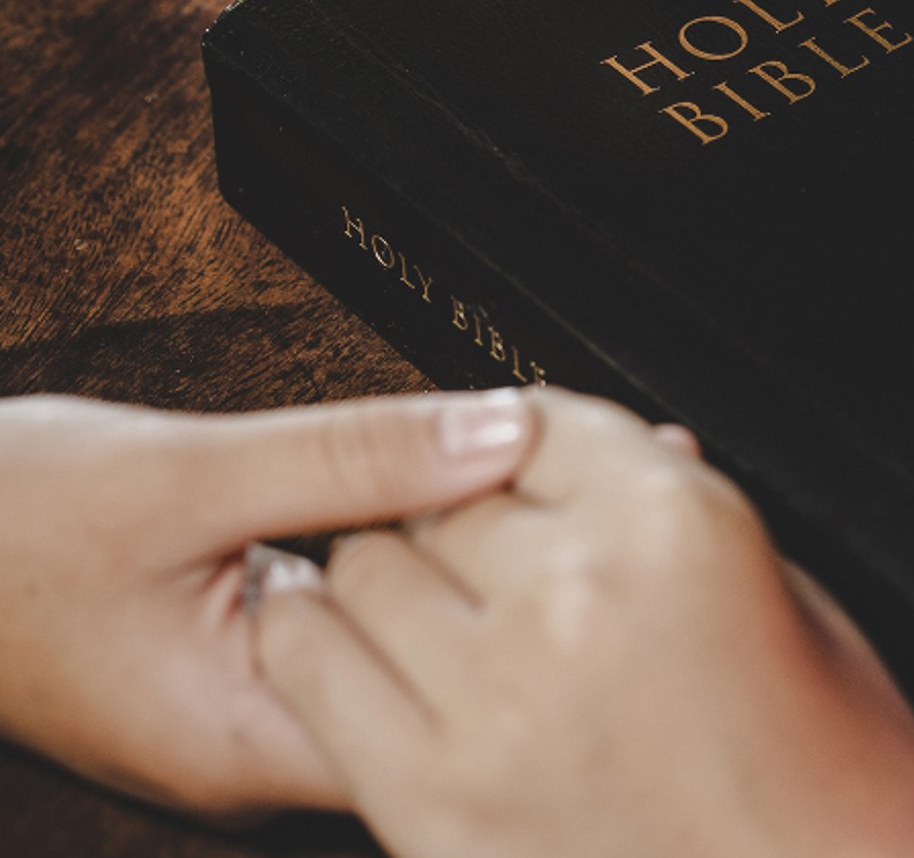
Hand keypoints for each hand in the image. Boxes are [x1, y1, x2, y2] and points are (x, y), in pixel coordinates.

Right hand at [0, 391, 533, 819]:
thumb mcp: (185, 473)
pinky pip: (361, 619)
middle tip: (577, 480)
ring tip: (525, 476)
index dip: (528, 619)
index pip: (449, 720)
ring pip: (409, 647)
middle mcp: (260, 747)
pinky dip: (406, 553)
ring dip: (463, 561)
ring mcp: (256, 707)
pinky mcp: (248, 659)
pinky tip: (437, 491)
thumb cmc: (7, 525)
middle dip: (515, 585)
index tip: (588, 527)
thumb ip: (349, 457)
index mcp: (248, 739)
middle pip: (444, 686)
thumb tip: (499, 432)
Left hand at [255, 390, 913, 857]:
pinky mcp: (430, 804)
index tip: (520, 472)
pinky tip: (347, 651)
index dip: (522, 449)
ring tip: (415, 608)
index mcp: (675, 526)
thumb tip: (635, 452)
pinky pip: (311, 672)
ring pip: (362, 571)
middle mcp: (573, 597)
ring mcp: (493, 703)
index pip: (540, 424)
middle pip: (442, 496)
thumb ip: (690, 518)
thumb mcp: (800, 604)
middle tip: (486, 562)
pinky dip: (316, 647)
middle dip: (457, 518)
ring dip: (385, 580)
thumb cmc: (838, 781)